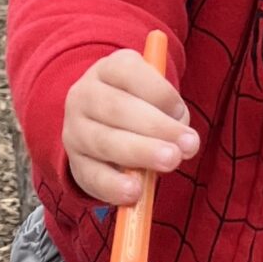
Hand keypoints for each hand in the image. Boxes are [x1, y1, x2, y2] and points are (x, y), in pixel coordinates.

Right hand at [62, 48, 198, 204]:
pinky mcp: (75, 162)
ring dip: (140, 153)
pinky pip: (92, 175)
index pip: (129, 72)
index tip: (181, 112)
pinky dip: (114, 185)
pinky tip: (135, 192)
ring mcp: (75, 129)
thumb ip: (172, 114)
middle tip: (187, 146)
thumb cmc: (138, 107)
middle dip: (155, 127)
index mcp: (108, 70)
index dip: (159, 92)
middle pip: (117, 109)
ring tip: (169, 163)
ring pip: (104, 141)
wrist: (99, 125)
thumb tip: (183, 143)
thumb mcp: (154, 98)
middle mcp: (84, 95)